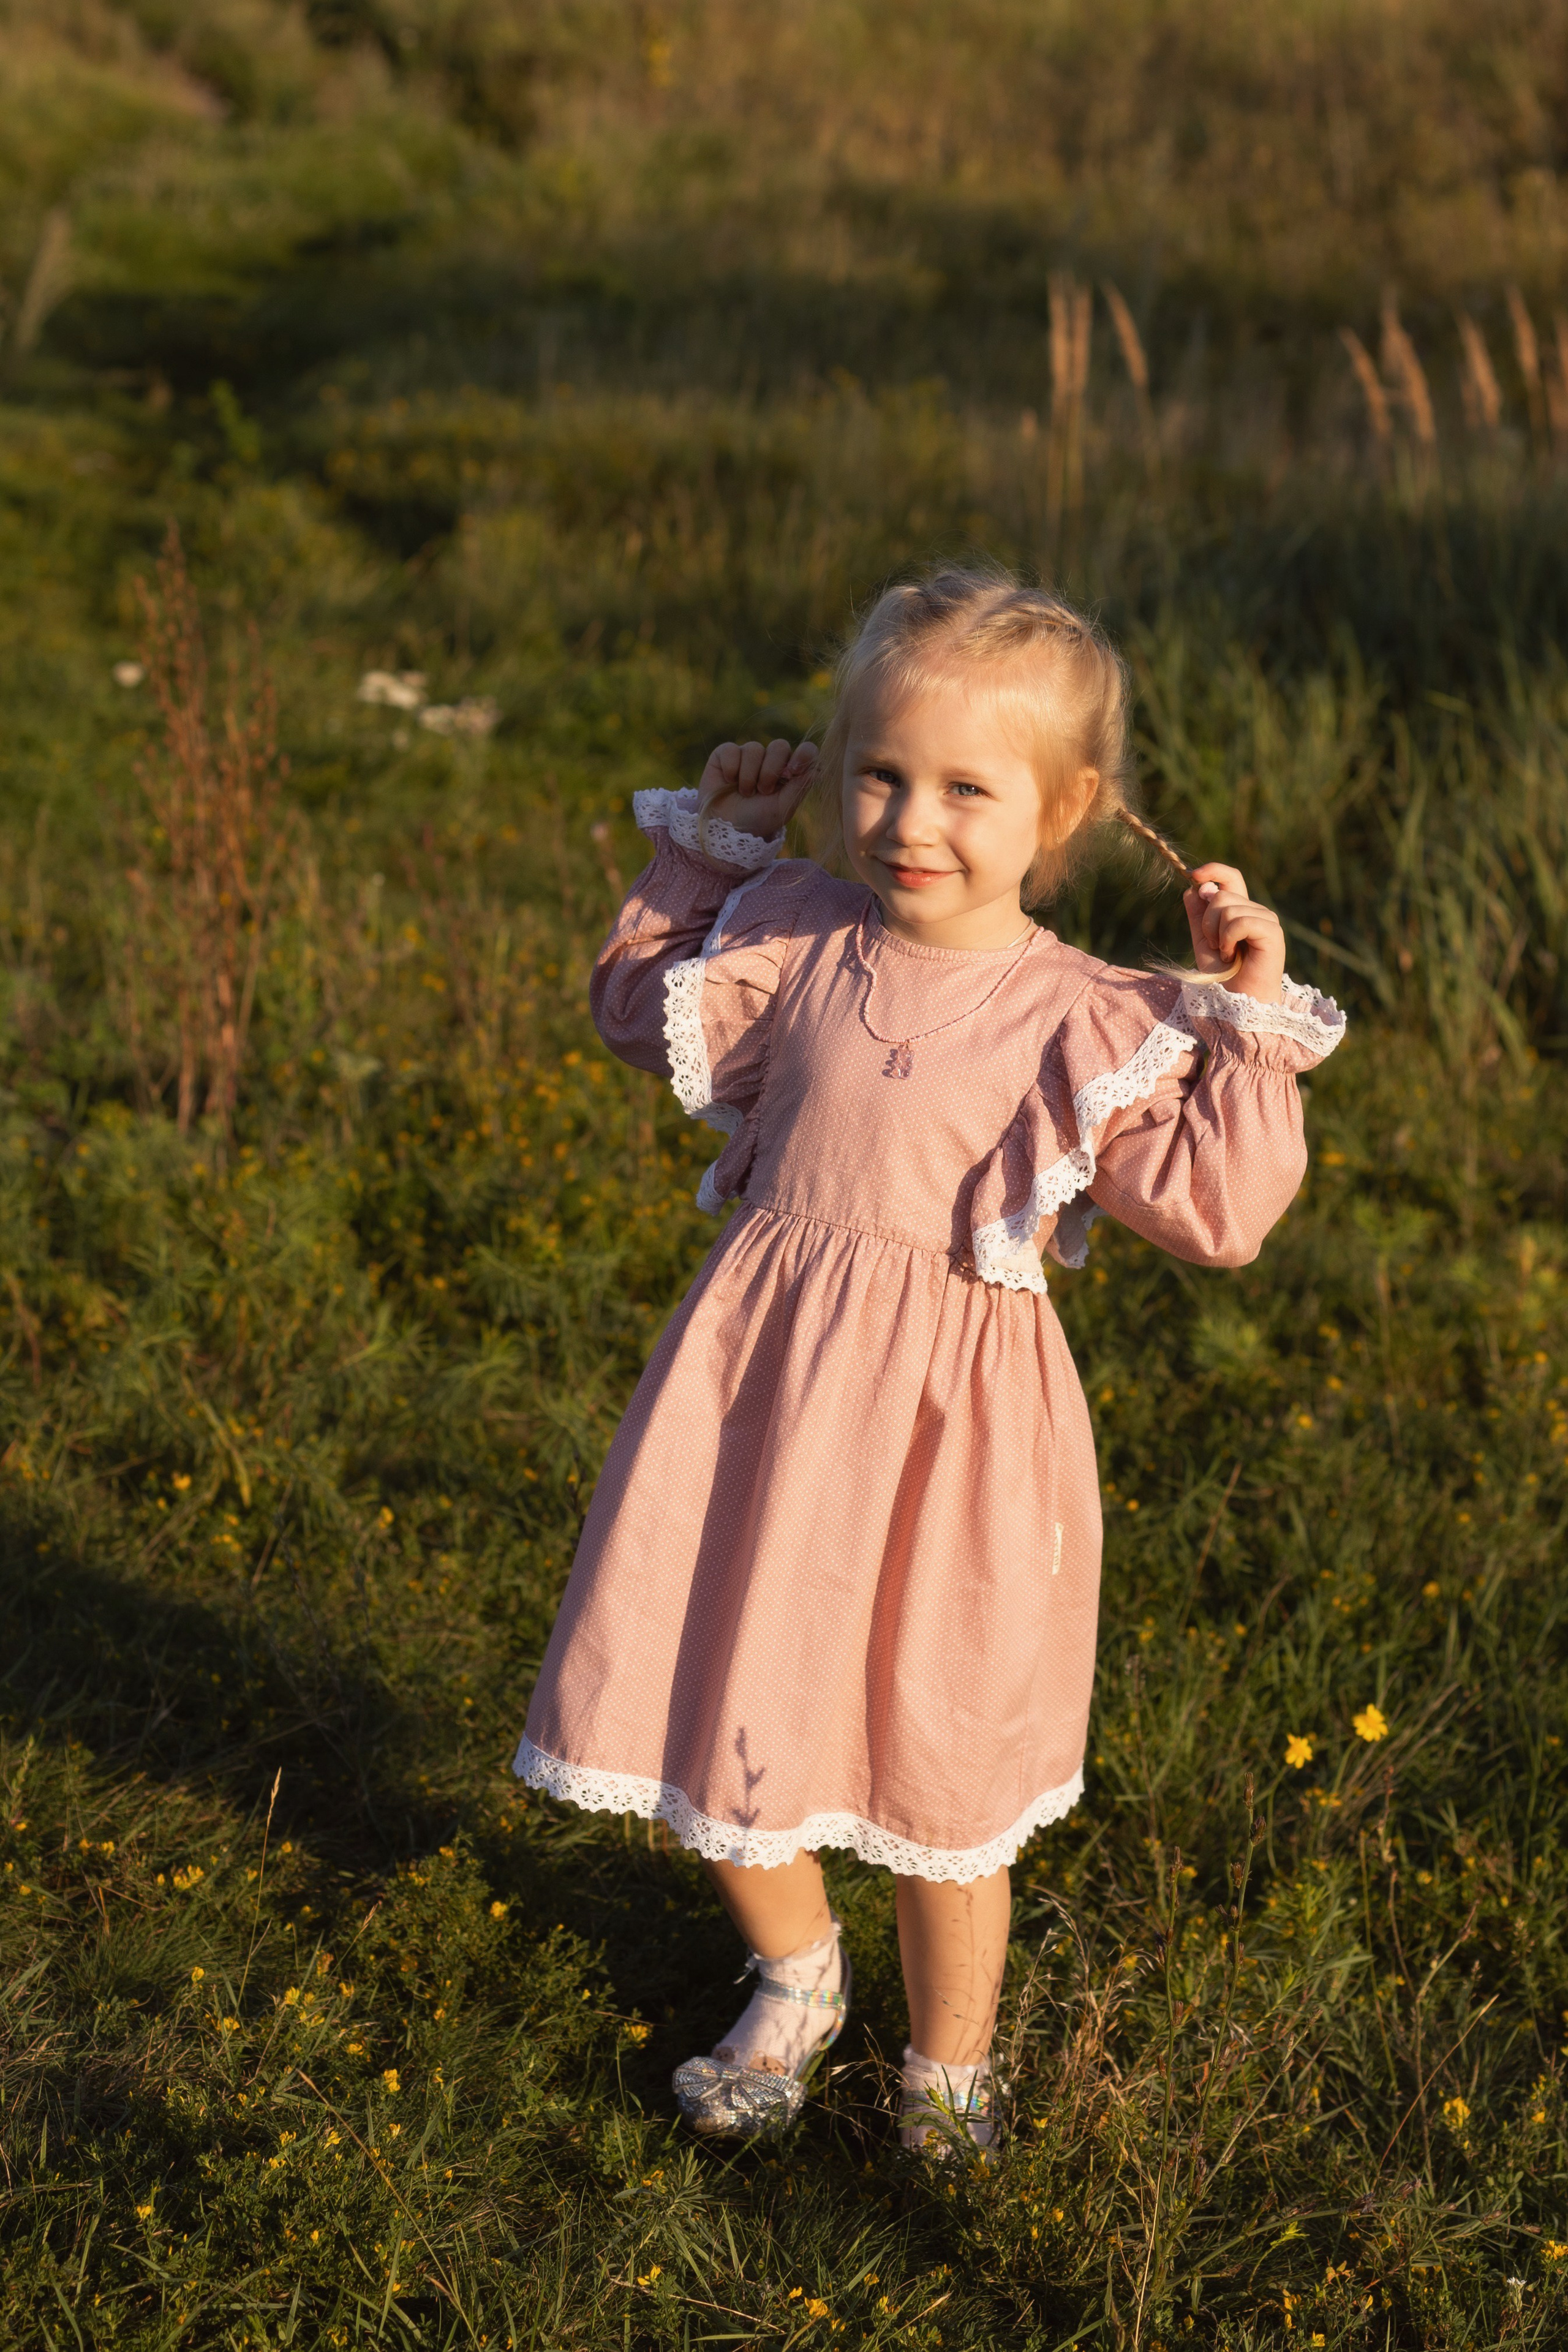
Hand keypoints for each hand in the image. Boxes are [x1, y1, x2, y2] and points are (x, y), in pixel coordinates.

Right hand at [696, 738, 816, 854]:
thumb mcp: (782, 809)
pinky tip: (729, 782)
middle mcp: (770, 759)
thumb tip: (816, 767)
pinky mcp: (726, 753)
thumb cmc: (757, 819)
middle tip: (763, 791)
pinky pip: (731, 750)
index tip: (793, 771)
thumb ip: (799, 787)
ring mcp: (748, 755)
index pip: (805, 750)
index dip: (802, 755)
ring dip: (749, 776)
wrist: (727, 828)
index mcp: (790, 770)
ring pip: (754, 749)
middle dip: (770, 771)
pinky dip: (731, 769)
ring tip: (745, 793)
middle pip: (779, 746)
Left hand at [1182, 863, 1284, 1002]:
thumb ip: (1198, 915)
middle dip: (1207, 921)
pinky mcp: (1272, 931)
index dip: (1213, 870)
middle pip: (1221, 893)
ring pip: (1227, 907)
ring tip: (1226, 954)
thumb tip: (1194, 887)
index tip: (1194, 875)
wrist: (1236, 1000)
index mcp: (1240, 909)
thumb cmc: (1222, 975)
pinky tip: (1233, 956)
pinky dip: (1228, 940)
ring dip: (1217, 935)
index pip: (1230, 876)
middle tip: (1216, 946)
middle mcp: (1255, 910)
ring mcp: (1266, 919)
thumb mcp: (1202, 941)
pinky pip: (1239, 921)